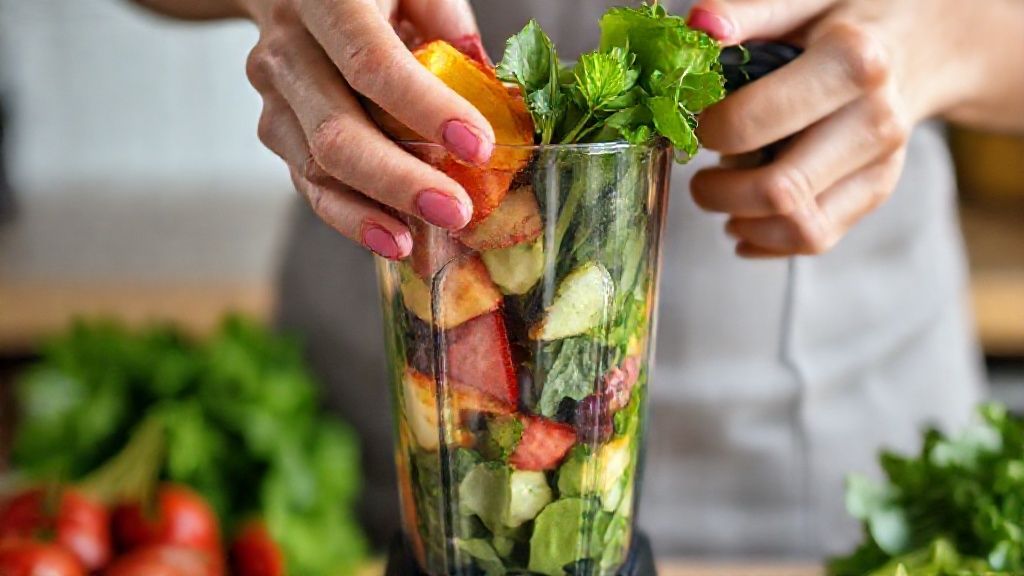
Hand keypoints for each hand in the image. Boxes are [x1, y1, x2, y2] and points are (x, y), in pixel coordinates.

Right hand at [240, 0, 494, 258]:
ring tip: (417, 245)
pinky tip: (390, 238)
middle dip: (398, 181)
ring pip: (314, 169)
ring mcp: (274, 94)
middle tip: (455, 212)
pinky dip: (351, 216)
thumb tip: (493, 93)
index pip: (372, 63)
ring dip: (367, 213)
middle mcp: (289, 48)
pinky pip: (309, 183)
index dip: (426, 109)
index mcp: (327, 0)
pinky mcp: (275, 130)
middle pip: (336, 132)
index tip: (479, 146)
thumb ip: (449, 22)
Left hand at [686, 0, 997, 257]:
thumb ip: (751, 12)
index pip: (753, 123)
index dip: (709, 130)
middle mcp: (875, 119)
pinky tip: (742, 219)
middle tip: (699, 171)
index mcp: (852, 62)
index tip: (698, 119)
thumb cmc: (847, 16)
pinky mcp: (876, 192)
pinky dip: (765, 239)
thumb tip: (701, 26)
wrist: (921, 40)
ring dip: (741, 219)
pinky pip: (814, 238)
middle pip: (778, 190)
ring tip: (722, 191)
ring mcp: (882, 163)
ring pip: (797, 226)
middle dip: (717, 192)